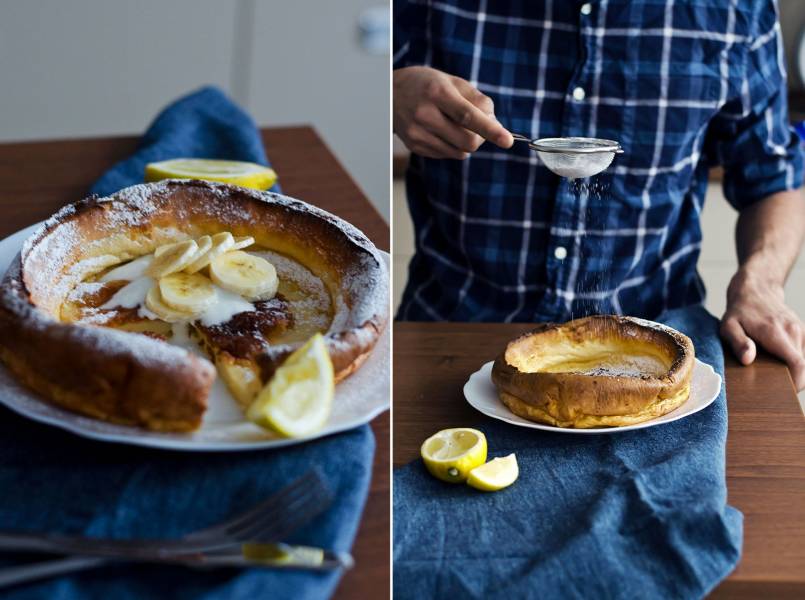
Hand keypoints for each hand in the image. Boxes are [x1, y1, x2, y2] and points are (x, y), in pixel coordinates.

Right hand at [393, 66, 513, 158]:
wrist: (387, 95)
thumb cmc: (425, 84)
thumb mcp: (451, 81)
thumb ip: (477, 100)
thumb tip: (495, 123)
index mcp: (437, 93)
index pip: (468, 116)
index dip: (490, 130)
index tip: (507, 140)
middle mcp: (425, 114)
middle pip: (467, 140)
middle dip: (481, 138)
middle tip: (479, 126)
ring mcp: (417, 133)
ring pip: (459, 152)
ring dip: (467, 143)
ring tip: (456, 125)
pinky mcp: (414, 146)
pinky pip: (447, 154)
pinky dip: (453, 146)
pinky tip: (442, 131)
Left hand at [720, 265, 804, 389]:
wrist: (756, 289)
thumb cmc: (739, 311)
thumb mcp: (729, 326)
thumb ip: (738, 342)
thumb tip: (747, 359)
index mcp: (775, 332)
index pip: (797, 363)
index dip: (796, 382)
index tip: (787, 393)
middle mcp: (792, 331)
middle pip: (803, 364)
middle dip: (794, 380)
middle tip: (776, 390)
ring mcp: (799, 330)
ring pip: (804, 358)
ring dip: (794, 371)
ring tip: (775, 377)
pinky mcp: (801, 331)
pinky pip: (803, 352)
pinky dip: (795, 362)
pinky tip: (779, 365)